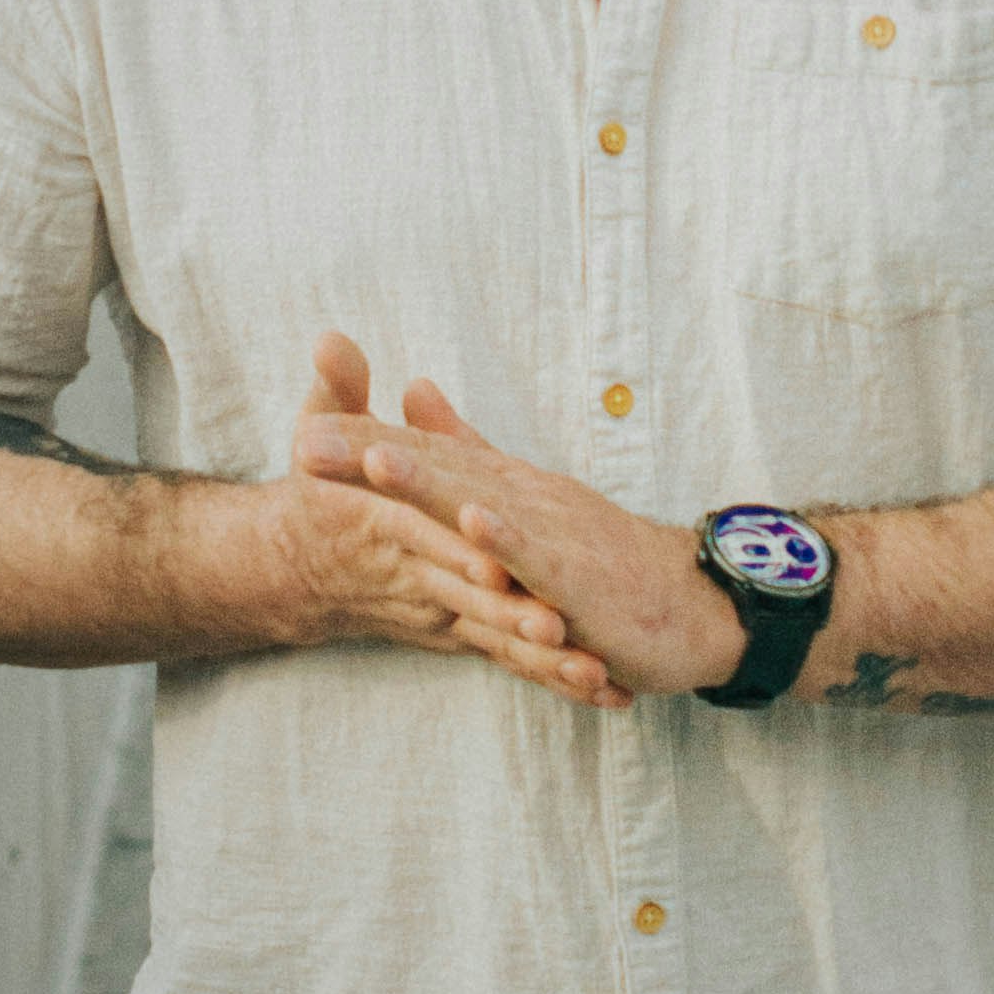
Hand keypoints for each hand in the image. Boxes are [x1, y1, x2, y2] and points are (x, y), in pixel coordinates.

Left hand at [294, 357, 743, 707]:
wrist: (693, 603)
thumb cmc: (605, 558)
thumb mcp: (525, 500)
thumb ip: (469, 448)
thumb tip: (415, 390)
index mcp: (504, 485)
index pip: (425, 456)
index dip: (363, 444)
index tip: (300, 434)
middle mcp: (524, 499)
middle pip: (440, 470)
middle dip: (373, 455)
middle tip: (306, 441)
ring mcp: (555, 535)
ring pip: (482, 505)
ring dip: (430, 484)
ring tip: (373, 462)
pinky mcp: (582, 578)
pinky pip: (540, 559)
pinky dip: (507, 539)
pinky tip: (473, 521)